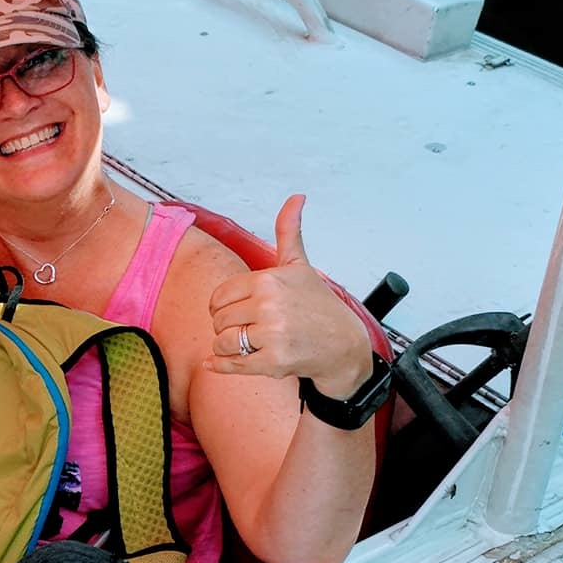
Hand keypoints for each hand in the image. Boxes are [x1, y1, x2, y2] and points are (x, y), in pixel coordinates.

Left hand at [206, 195, 372, 395]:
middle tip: (248, 329)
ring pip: (222, 342)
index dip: (224, 306)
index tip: (239, 311)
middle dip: (227, 326)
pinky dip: (220, 366)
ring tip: (246, 344)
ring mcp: (272, 335)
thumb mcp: (300, 266)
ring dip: (226, 347)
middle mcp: (269, 305)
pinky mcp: (273, 362)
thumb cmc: (318, 307)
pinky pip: (230, 364)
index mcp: (268, 280)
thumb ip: (289, 231)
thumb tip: (296, 196)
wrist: (344, 346)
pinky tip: (219, 362)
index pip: (219, 296)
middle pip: (219, 319)